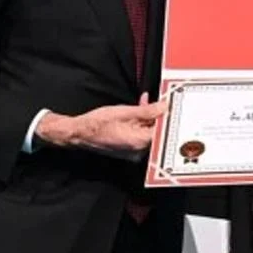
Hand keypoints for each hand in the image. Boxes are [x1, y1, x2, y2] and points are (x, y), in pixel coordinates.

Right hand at [36, 93, 165, 159]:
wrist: (80, 133)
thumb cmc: (98, 123)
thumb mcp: (125, 111)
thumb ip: (147, 110)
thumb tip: (164, 107)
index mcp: (139, 142)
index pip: (162, 131)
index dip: (167, 117)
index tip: (171, 105)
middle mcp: (138, 151)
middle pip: (155, 131)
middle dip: (157, 114)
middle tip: (158, 100)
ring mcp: (133, 152)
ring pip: (147, 131)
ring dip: (147, 117)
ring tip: (144, 101)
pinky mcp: (128, 149)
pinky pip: (139, 135)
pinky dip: (140, 123)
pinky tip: (137, 110)